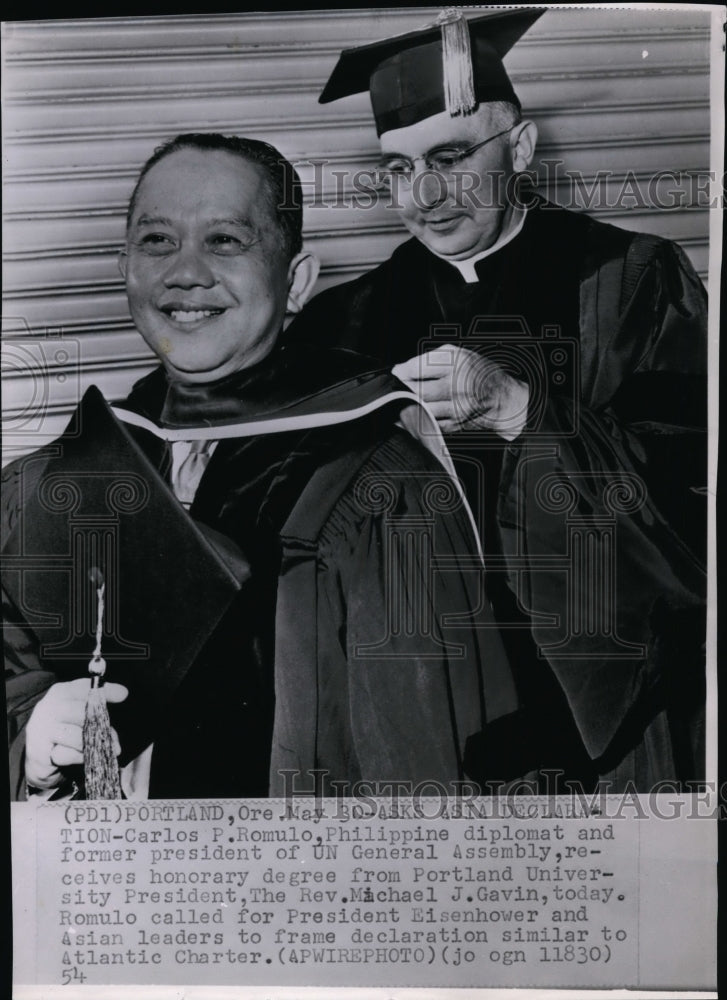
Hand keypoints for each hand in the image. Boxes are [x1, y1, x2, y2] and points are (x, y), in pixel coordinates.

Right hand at [25, 678, 127, 790]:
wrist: (39, 759)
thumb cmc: (65, 732)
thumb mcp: (80, 714)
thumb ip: (98, 706)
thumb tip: (122, 693)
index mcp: (59, 693)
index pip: (82, 687)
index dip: (104, 690)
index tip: (123, 694)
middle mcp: (47, 708)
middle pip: (80, 711)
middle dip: (101, 726)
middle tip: (115, 739)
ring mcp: (41, 729)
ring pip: (74, 735)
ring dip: (93, 745)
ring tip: (106, 750)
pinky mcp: (39, 751)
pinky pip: (65, 754)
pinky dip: (80, 757)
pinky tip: (86, 758)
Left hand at [393, 344, 529, 439]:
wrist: (503, 398)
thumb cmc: (479, 373)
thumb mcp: (459, 354)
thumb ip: (430, 358)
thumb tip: (402, 368)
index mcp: (457, 363)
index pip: (418, 367)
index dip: (402, 371)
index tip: (397, 372)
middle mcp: (457, 384)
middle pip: (417, 389)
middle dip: (402, 388)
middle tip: (398, 386)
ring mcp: (457, 406)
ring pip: (421, 407)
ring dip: (408, 403)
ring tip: (405, 398)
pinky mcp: (456, 423)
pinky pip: (429, 422)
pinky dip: (417, 417)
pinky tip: (414, 411)